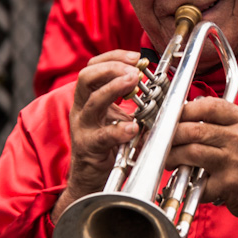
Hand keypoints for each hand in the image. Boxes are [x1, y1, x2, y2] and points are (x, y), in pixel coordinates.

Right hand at [52, 50, 141, 222]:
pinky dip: (119, 130)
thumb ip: (129, 102)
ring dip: (114, 88)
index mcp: (87, 100)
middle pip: (86, 77)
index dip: (114, 57)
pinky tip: (133, 127)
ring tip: (133, 82)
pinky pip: (102, 137)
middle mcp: (81, 110)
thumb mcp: (116, 118)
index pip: (94, 68)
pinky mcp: (89, 148)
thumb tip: (156, 84)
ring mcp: (83, 129)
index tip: (137, 56)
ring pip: (92, 101)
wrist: (90, 181)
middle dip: (112, 68)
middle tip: (135, 70)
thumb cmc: (106, 148)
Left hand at [166, 97, 237, 226]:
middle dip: (171, 135)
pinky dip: (188, 184)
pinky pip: (198, 182)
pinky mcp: (229, 184)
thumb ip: (225, 123)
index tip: (172, 116)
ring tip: (169, 160)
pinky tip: (188, 183)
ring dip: (173, 157)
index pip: (208, 105)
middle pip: (193, 129)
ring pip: (191, 152)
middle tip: (162, 141)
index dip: (185, 109)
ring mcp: (234, 161)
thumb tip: (191, 113)